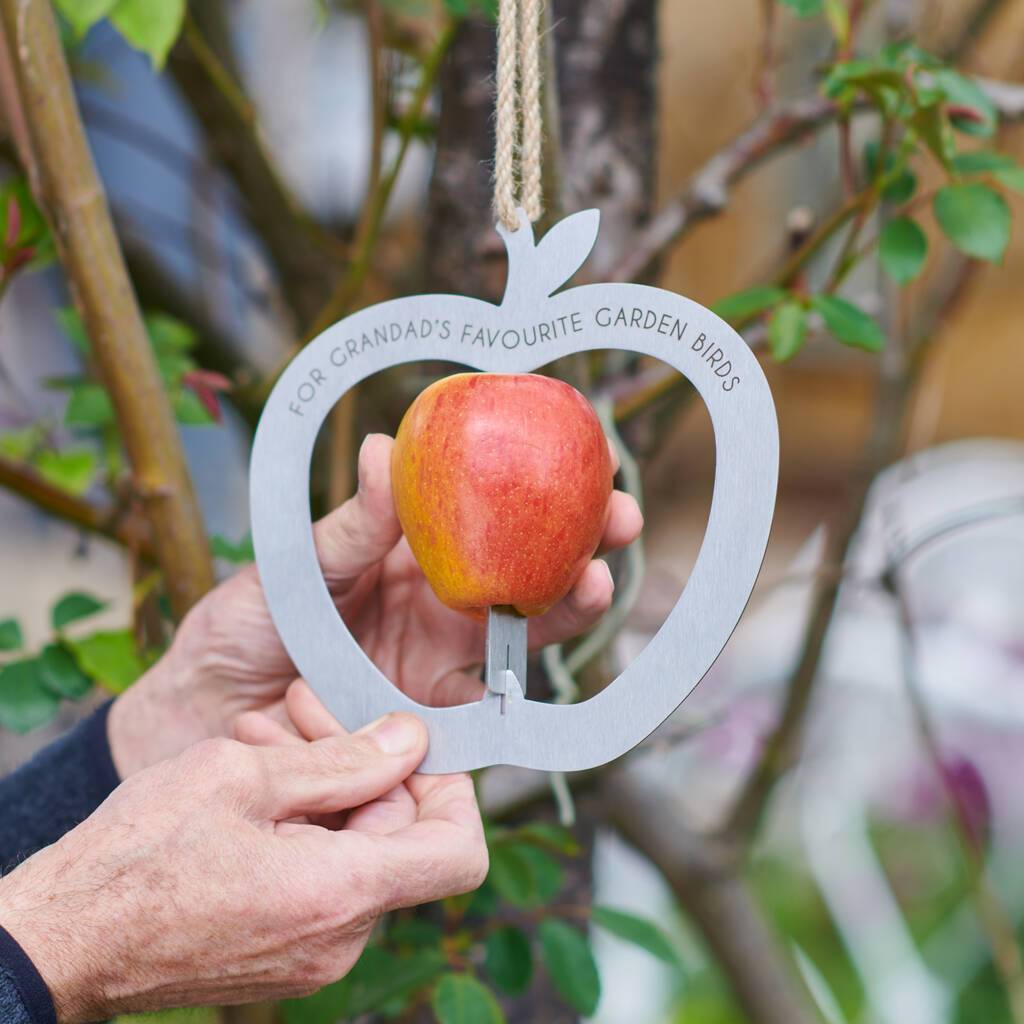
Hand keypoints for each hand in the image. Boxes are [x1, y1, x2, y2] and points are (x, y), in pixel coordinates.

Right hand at [0, 713, 486, 1021]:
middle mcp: (340, 938)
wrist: (59, 938)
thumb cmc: (136, 856)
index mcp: (340, 893)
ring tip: (260, 738)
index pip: (459, 850)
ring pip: (356, 848)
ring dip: (321, 783)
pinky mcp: (284, 953)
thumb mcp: (243, 776)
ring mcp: (312, 954)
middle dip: (358, 761)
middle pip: (399, 834)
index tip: (403, 746)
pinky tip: (253, 780)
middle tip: (300, 712)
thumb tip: (410, 738)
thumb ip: (343, 758)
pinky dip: (302, 825)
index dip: (449, 789)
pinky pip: (323, 877)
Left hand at [109, 432, 642, 775]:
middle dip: (580, 547)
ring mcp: (437, 669)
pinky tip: (537, 676)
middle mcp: (436, 610)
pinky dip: (513, 701)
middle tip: (619, 521)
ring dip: (564, 612)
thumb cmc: (237, 631)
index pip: (487, 521)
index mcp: (408, 560)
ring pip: (521, 640)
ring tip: (595, 584)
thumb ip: (345, 529)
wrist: (196, 717)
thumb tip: (380, 449)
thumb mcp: (289, 571)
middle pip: (526, 578)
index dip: (537, 496)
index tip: (581, 462)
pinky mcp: (427, 727)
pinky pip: (481, 717)